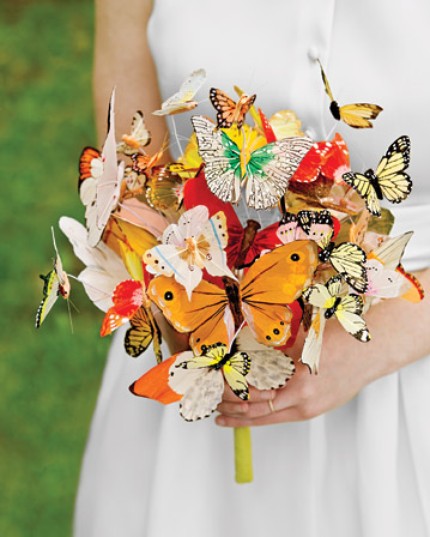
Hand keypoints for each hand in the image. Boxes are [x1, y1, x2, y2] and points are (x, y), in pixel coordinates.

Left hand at [216, 322, 372, 425]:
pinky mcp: (316, 409)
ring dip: (247, 418)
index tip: (219, 389)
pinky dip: (265, 414)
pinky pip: (284, 414)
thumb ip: (278, 352)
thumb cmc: (341, 343)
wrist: (370, 353)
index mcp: (298, 386)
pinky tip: (254, 412)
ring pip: (271, 418)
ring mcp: (311, 409)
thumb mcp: (303, 344)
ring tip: (226, 418)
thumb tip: (252, 351)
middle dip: (235, 412)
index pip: (256, 396)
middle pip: (260, 414)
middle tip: (216, 408)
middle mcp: (303, 404)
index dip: (234, 395)